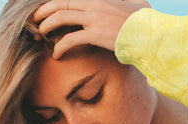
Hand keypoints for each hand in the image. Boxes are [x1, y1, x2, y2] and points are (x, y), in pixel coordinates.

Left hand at [33, 0, 150, 58]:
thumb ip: (124, 2)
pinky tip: (56, 54)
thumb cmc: (146, 24)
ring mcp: (94, 17)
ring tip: (40, 34)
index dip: (57, 3)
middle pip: (62, 3)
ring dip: (46, 25)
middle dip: (44, 10)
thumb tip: (126, 3)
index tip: (49, 10)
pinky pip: (70, 39)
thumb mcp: (135, 5)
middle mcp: (94, 4)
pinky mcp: (95, 33)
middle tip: (34, 19)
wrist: (152, 34)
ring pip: (61, 17)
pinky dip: (60, 46)